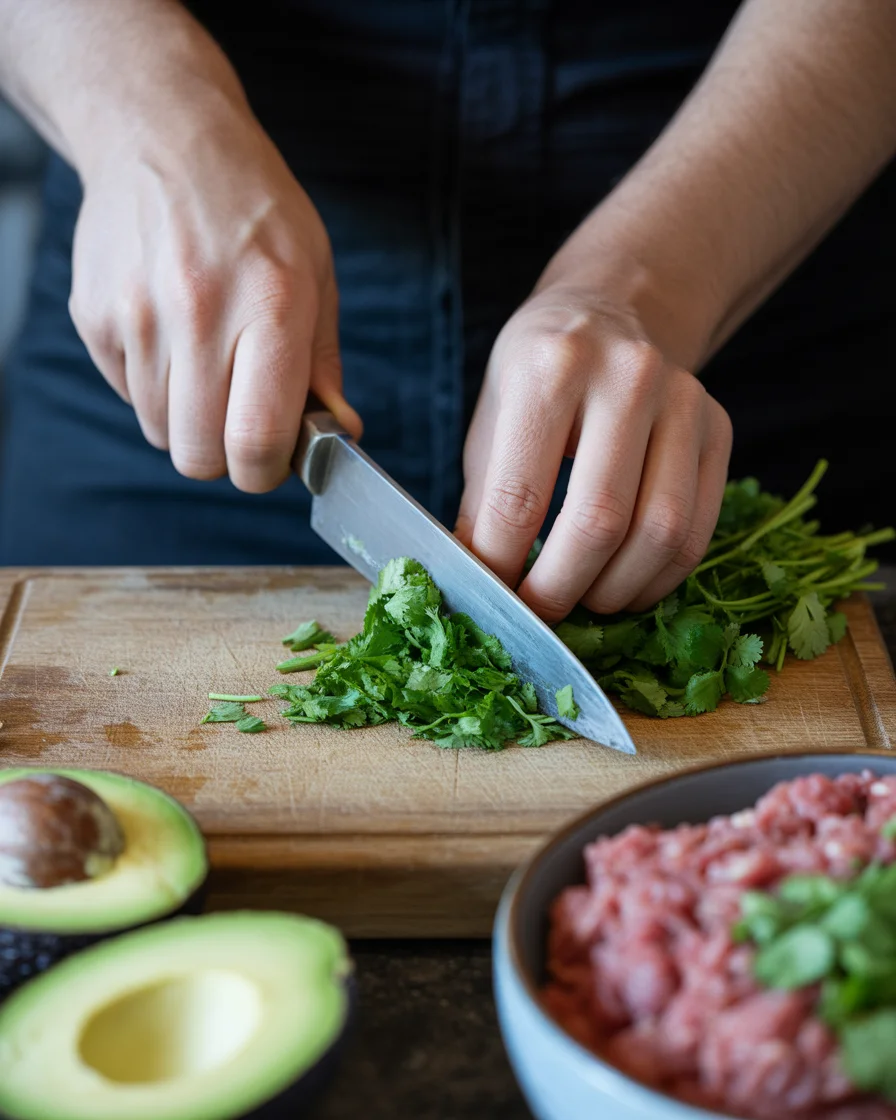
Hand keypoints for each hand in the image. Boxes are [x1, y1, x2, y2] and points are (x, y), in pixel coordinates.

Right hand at [68, 91, 360, 491]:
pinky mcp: (95, 317)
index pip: (256, 440)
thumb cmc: (254, 210)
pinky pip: (128, 396)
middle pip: (199, 456)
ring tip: (208, 361)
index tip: (273, 459)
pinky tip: (173, 336)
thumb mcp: (315, 273)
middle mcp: (198, 313)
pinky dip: (154, 387)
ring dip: (189, 419)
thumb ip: (323, 365)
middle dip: (226, 456)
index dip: (266, 470)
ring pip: (161, 433)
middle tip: (242, 419)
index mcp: (269, 306)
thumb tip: (339, 436)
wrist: (164, 137)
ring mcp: (137, 316)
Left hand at [456, 282, 732, 621]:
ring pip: (660, 532)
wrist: (612, 309)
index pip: (520, 495)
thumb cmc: (538, 373)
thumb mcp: (491, 420)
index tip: (492, 597)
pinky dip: (660, 578)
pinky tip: (626, 586)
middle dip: (561, 588)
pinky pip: (698, 530)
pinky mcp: (720, 428)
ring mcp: (684, 400)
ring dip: (616, 591)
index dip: (502, 564)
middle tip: (539, 612)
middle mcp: (627, 376)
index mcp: (552, 367)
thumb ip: (482, 501)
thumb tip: (475, 584)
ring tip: (584, 601)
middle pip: (599, 520)